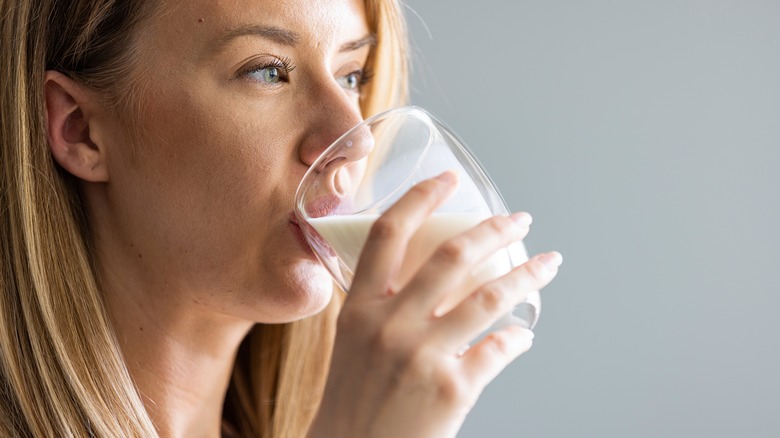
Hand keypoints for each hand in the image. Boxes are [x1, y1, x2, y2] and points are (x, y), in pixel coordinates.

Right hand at [309, 171, 561, 437]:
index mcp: (359, 309)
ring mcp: (423, 355)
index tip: (448, 179)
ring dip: (527, 274)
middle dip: (495, 228)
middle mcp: (391, 324)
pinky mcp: (452, 389)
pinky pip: (499, 349)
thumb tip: (431, 285)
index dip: (421, 197)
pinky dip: (518, 340)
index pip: (388, 234)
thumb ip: (382, 309)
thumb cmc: (352, 402)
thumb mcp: (353, 345)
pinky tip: (523, 336)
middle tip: (520, 220)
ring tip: (547, 264)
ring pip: (490, 296)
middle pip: (452, 255)